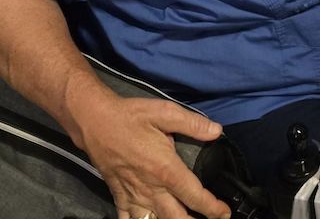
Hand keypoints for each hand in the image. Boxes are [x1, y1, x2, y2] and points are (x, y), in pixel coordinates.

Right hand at [74, 92, 230, 218]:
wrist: (95, 121)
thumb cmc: (131, 116)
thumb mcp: (165, 112)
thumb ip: (192, 123)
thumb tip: (217, 131)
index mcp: (165, 169)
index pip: (194, 195)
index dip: (212, 208)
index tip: (224, 213)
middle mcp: (150, 188)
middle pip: (176, 218)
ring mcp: (133, 196)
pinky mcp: (118, 197)